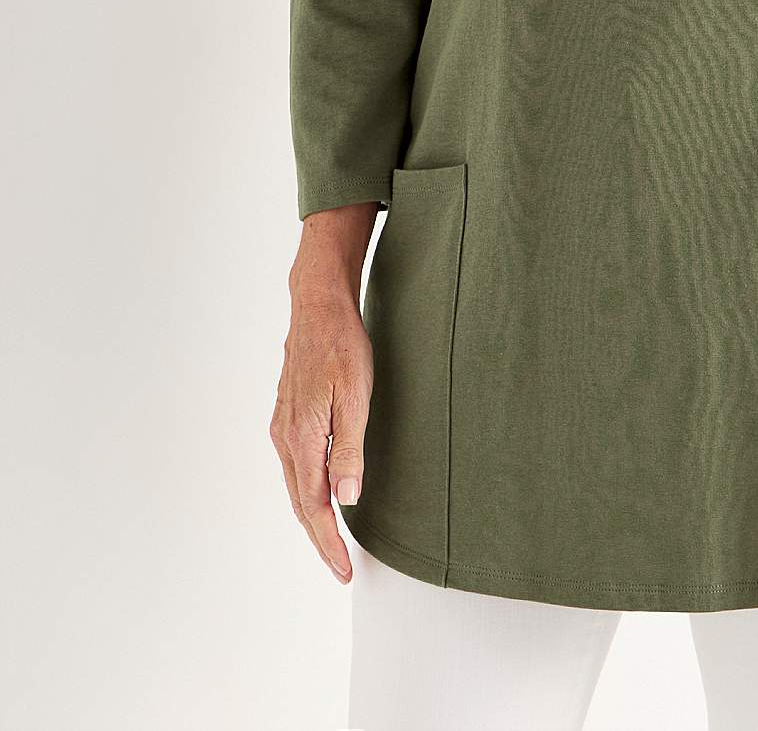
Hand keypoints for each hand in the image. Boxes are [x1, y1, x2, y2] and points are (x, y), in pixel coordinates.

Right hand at [269, 280, 372, 582]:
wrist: (318, 306)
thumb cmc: (342, 346)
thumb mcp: (356, 395)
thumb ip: (349, 448)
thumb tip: (346, 498)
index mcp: (301, 438)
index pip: (314, 507)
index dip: (329, 542)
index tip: (344, 570)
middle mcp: (285, 437)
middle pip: (299, 503)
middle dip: (320, 539)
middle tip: (341, 568)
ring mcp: (282, 426)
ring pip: (295, 486)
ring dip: (312, 517)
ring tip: (332, 541)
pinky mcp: (287, 415)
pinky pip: (295, 466)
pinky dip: (306, 490)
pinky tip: (321, 494)